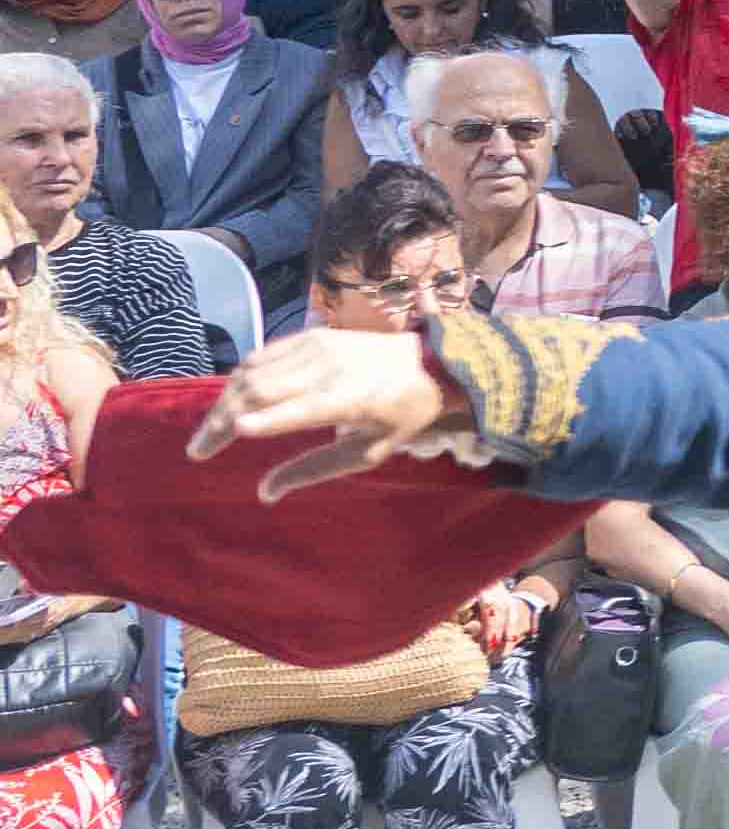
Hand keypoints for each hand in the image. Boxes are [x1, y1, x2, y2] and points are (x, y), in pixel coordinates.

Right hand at [202, 325, 449, 494]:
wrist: (430, 360)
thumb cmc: (401, 415)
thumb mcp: (368, 451)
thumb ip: (315, 469)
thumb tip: (265, 492)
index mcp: (351, 398)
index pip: (301, 408)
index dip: (265, 420)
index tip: (231, 434)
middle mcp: (329, 367)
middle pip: (261, 391)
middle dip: (222, 421)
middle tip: (199, 451)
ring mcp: (316, 347)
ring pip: (252, 372)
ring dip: (223, 402)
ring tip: (208, 432)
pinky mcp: (309, 336)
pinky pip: (261, 357)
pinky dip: (238, 379)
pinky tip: (227, 401)